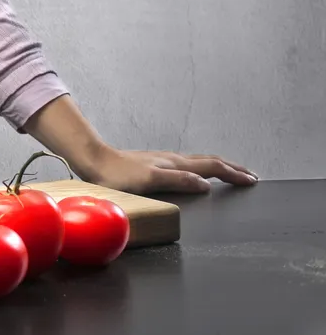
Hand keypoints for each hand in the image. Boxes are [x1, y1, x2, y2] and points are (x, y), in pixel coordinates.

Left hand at [84, 147, 257, 194]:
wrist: (92, 160)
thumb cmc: (117, 174)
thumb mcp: (150, 181)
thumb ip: (179, 180)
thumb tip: (207, 185)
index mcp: (175, 164)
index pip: (212, 168)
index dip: (233, 174)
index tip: (252, 180)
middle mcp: (171, 160)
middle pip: (209, 161)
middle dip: (232, 168)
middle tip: (250, 175)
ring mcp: (163, 161)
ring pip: (198, 162)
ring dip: (218, 167)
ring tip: (230, 172)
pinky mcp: (153, 164)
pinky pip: (186, 165)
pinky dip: (201, 168)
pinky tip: (195, 172)